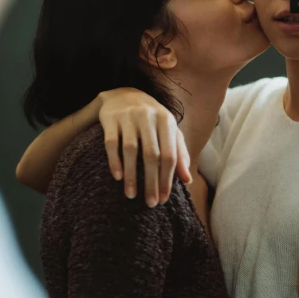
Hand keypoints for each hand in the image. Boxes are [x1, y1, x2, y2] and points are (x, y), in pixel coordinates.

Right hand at [97, 88, 191, 207]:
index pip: (170, 154)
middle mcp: (149, 117)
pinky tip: (118, 177)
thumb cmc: (152, 120)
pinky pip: (111, 143)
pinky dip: (114, 161)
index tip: (164, 198)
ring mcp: (128, 117)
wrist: (123, 94)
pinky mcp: (111, 119)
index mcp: (167, 120)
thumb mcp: (169, 131)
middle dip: (152, 181)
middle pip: (152, 155)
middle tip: (151, 203)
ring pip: (131, 150)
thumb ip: (180, 153)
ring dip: (132, 175)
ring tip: (132, 195)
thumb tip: (187, 180)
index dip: (168, 178)